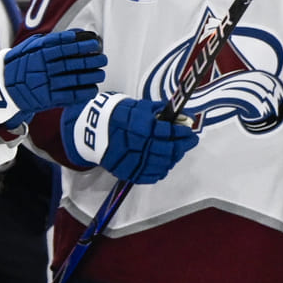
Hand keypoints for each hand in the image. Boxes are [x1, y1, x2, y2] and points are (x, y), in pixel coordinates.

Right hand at [0, 29, 105, 126]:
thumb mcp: (31, 47)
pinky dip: (82, 93)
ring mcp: (44, 84)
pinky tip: (92, 89)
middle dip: (90, 60)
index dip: (81, 44)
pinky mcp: (46, 99)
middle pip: (72, 63)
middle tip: (103, 58)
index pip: (64, 47)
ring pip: (73, 79)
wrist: (3, 88)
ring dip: (90, 77)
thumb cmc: (21, 64)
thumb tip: (77, 33)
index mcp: (39, 53)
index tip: (94, 43)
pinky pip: (68, 96)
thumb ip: (52, 40)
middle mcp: (42, 68)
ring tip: (100, 73)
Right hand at [61, 92, 197, 183]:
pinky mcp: (126, 171)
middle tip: (189, 142)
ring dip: (172, 159)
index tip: (190, 132)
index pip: (169, 132)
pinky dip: (159, 172)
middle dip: (182, 146)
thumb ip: (161, 112)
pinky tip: (163, 165)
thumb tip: (184, 116)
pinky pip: (148, 176)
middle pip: (168, 150)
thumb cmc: (118, 115)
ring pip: (161, 164)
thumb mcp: (139, 107)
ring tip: (176, 153)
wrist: (92, 130)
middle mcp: (137, 144)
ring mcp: (131, 160)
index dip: (183, 133)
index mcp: (141, 126)